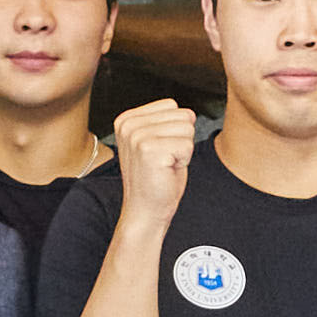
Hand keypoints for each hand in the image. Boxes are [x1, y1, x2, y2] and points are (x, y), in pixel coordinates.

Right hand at [108, 98, 197, 222]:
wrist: (146, 211)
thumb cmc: (156, 179)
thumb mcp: (157, 141)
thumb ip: (167, 121)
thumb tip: (190, 113)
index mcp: (127, 119)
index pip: (172, 106)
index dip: (175, 131)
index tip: (160, 150)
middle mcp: (128, 124)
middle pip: (182, 115)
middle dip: (181, 140)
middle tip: (164, 160)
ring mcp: (137, 136)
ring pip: (187, 129)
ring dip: (182, 151)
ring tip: (165, 165)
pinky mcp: (149, 150)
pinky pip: (187, 145)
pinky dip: (183, 161)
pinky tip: (166, 171)